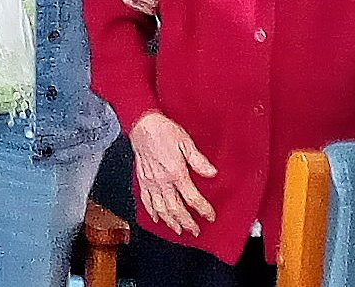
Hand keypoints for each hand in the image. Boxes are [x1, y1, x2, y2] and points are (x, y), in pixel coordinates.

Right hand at [128, 111, 218, 236]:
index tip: (210, 216)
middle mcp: (162, 180)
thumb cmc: (163, 130)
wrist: (142, 124)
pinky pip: (145, 200)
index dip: (203, 209)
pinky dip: (151, 211)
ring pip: (160, 208)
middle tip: (195, 230)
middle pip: (176, 208)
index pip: (192, 198)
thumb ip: (198, 160)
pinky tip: (156, 218)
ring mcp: (151, 181)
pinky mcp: (142, 179)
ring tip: (178, 229)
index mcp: (175, 172)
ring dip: (170, 221)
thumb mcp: (186, 142)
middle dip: (187, 222)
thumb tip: (212, 173)